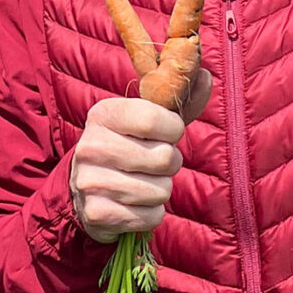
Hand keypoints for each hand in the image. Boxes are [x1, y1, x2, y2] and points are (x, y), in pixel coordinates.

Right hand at [69, 70, 212, 244]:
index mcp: (103, 113)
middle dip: (170, 163)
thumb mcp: (148, 119)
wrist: (86, 189)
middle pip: (163, 158)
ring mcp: (89, 181)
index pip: (154, 119)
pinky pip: (150, 216)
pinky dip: (150, 214)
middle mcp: (90, 145)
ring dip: (160, 190)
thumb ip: (179, 101)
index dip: (173, 129)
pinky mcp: (96, 214)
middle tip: (154, 162)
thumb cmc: (128, 146)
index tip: (168, 133)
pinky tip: (133, 205)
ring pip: (160, 190)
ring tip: (142, 183)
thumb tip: (206, 76)